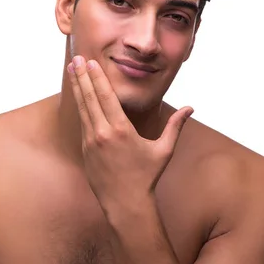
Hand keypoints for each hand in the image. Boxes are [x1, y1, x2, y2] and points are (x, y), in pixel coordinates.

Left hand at [67, 55, 193, 211]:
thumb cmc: (147, 177)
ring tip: (72, 70)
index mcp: (121, 130)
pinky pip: (82, 122)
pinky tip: (78, 95)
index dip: (97, 77)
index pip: (106, 97)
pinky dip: (80, 106)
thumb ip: (175, 126)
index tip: (90, 62)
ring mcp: (90, 142)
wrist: (126, 204)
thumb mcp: (164, 150)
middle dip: (82, 76)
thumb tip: (191, 108)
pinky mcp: (84, 150)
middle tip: (76, 58)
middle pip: (90, 98)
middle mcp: (102, 133)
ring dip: (77, 88)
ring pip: (82, 108)